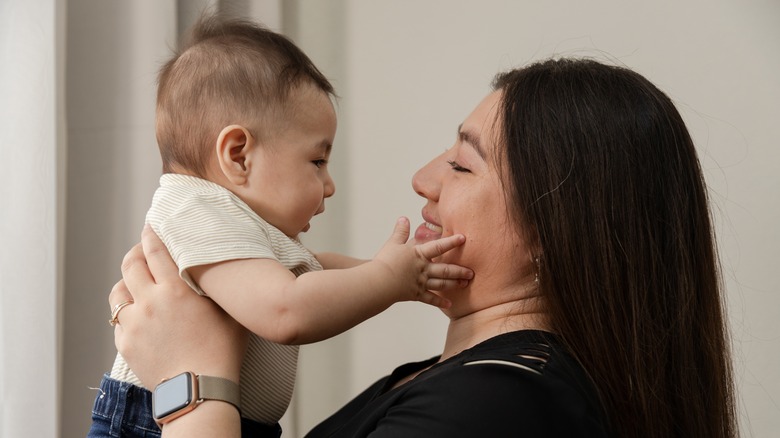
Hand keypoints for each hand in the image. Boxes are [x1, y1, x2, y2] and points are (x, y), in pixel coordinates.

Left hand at [111, 225, 247, 387]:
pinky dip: (127, 314)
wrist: (199, 389)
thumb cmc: (221, 352)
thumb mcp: (229, 311)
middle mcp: (150, 302)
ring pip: (118, 291)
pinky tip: (139, 316)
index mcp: (175, 290)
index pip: (155, 250)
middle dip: (135, 252)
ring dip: (126, 283)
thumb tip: (221, 267)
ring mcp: (134, 324)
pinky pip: (119, 321)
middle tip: (143, 250)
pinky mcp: (125, 344)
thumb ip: (219, 286)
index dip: (151, 234)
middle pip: (130, 264)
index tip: (151, 226)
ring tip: (136, 284)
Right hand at [373, 217, 471, 307]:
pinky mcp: (416, 294)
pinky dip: (440, 302)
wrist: (379, 282)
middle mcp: (423, 269)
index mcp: (419, 255)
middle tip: (471, 271)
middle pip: (445, 269)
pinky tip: (450, 305)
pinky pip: (430, 299)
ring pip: (442, 284)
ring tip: (465, 284)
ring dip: (454, 284)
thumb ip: (400, 231)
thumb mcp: (393, 243)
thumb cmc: (385, 262)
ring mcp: (421, 283)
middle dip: (460, 270)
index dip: (451, 242)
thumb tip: (404, 218)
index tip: (464, 239)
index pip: (438, 247)